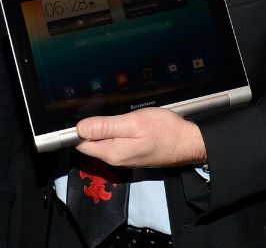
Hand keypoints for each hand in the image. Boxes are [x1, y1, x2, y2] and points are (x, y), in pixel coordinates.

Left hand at [74, 108, 206, 167]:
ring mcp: (124, 157)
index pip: (80, 144)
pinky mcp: (132, 153)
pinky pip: (114, 141)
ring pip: (102, 141)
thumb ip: (105, 126)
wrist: (190, 143)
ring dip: (102, 127)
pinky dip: (113, 130)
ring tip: (110, 112)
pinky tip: (121, 121)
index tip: (77, 113)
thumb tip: (79, 128)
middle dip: (89, 126)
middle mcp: (115, 158)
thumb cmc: (165, 131)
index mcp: (112, 152)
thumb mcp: (133, 123)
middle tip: (95, 107)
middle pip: (90, 143)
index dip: (76, 129)